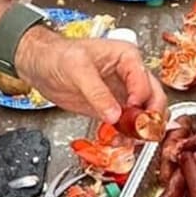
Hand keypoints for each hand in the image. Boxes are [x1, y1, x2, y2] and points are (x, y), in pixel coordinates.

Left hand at [15, 22, 164, 125]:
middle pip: (154, 98)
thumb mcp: (77, 69)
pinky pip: (128, 124)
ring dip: (141, 129)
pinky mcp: (113, 108)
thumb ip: (97, 93)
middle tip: (141, 131)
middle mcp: (130, 75)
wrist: (40, 66)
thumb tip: (115, 114)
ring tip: (127, 139)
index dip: (141, 99)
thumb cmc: (58, 56)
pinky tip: (118, 140)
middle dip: (150, 117)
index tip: (130, 112)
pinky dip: (127, 135)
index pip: (145, 80)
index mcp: (127, 58)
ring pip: (145, 114)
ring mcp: (123, 93)